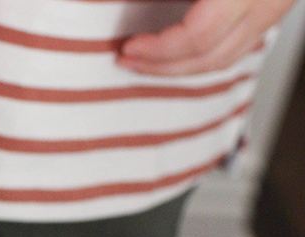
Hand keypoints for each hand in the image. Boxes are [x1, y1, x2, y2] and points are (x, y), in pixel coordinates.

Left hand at [118, 0, 292, 75]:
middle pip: (212, 56)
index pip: (199, 35)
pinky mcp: (275, 5)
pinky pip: (238, 43)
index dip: (159, 48)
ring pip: (227, 57)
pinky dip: (205, 53)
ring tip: (148, 60)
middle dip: (163, 66)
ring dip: (182, 66)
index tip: (129, 46)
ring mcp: (275, 5)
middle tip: (130, 60)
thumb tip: (124, 0)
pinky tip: (180, 49)